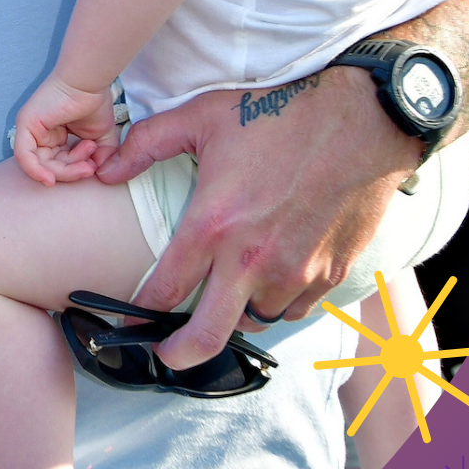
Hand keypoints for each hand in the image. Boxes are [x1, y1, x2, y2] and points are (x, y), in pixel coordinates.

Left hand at [12, 74, 120, 186]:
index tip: (93, 168)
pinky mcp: (25, 125)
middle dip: (71, 172)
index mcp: (53, 135)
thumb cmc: (94, 102)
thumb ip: (100, 159)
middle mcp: (39, 133)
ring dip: (65, 171)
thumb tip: (98, 175)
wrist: (89, 82)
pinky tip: (51, 178)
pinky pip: (24, 157)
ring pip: (40, 164)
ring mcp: (30, 129)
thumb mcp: (100, 138)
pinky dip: (35, 171)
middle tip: (90, 168)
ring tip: (86, 164)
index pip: (58, 163)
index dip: (74, 171)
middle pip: (49, 165)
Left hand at [96, 69, 417, 366]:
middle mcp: (252, 259)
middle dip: (178, 354)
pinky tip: (268, 278)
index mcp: (213, 225)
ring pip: (253, 320)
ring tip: (225, 294)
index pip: (164, 290)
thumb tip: (105, 170)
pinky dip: (276, 302)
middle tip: (165, 354)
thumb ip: (147, 144)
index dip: (140, 312)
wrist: (363, 120)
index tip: (132, 318)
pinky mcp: (330, 273)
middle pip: (207, 336)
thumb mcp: (202, 116)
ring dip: (234, 314)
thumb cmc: (279, 114)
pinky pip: (293, 308)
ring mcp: (295, 271)